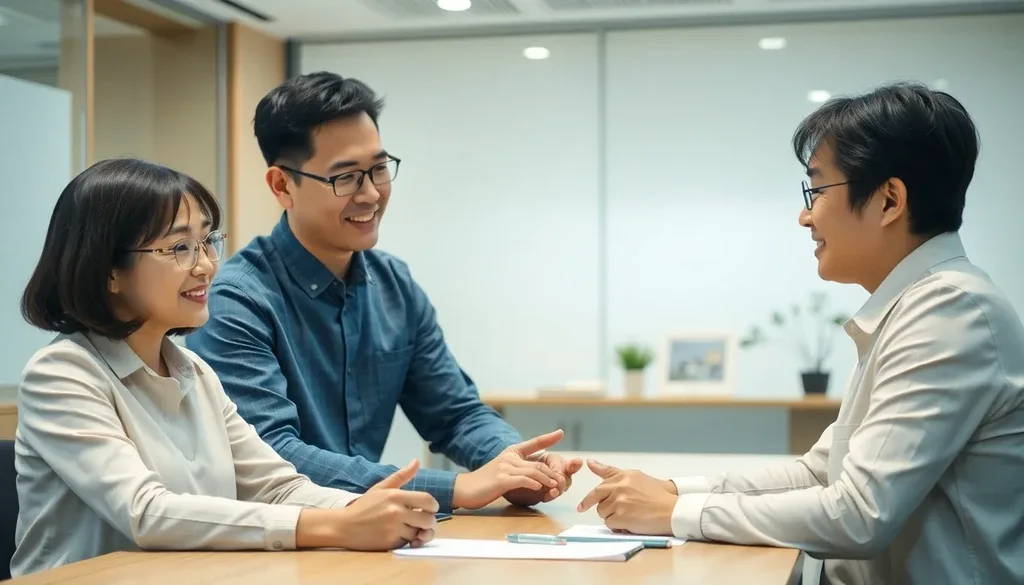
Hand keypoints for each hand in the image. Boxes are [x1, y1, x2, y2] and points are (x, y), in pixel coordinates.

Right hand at [296, 459, 438, 550]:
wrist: (343, 526)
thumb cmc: (364, 506)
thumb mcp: (381, 488)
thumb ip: (401, 476)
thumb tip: (417, 461)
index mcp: (395, 496)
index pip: (428, 500)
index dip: (433, 506)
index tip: (430, 508)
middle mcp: (396, 512)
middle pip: (429, 520)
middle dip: (428, 522)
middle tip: (421, 521)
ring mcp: (393, 528)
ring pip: (418, 532)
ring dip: (415, 532)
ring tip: (406, 527)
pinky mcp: (389, 543)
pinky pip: (407, 543)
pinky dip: (405, 541)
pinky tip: (397, 535)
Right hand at [453, 430, 568, 509]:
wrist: (465, 488)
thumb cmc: (485, 481)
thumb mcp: (503, 470)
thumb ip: (518, 468)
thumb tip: (534, 472)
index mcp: (511, 452)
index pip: (533, 443)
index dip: (548, 438)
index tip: (561, 432)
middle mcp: (509, 457)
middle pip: (538, 463)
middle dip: (553, 473)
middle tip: (563, 482)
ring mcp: (505, 468)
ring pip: (533, 472)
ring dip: (547, 480)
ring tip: (556, 487)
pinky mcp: (501, 480)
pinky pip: (522, 480)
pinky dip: (533, 484)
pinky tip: (539, 488)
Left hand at [576, 459, 676, 535]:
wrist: (672, 511)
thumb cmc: (658, 496)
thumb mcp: (638, 478)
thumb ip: (613, 472)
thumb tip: (590, 462)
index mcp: (626, 475)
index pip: (605, 475)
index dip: (591, 483)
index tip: (581, 490)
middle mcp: (621, 486)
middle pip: (596, 495)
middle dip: (589, 502)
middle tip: (582, 508)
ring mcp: (620, 501)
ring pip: (602, 511)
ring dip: (609, 516)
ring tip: (624, 516)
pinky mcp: (622, 516)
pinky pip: (609, 523)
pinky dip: (616, 526)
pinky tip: (627, 524)